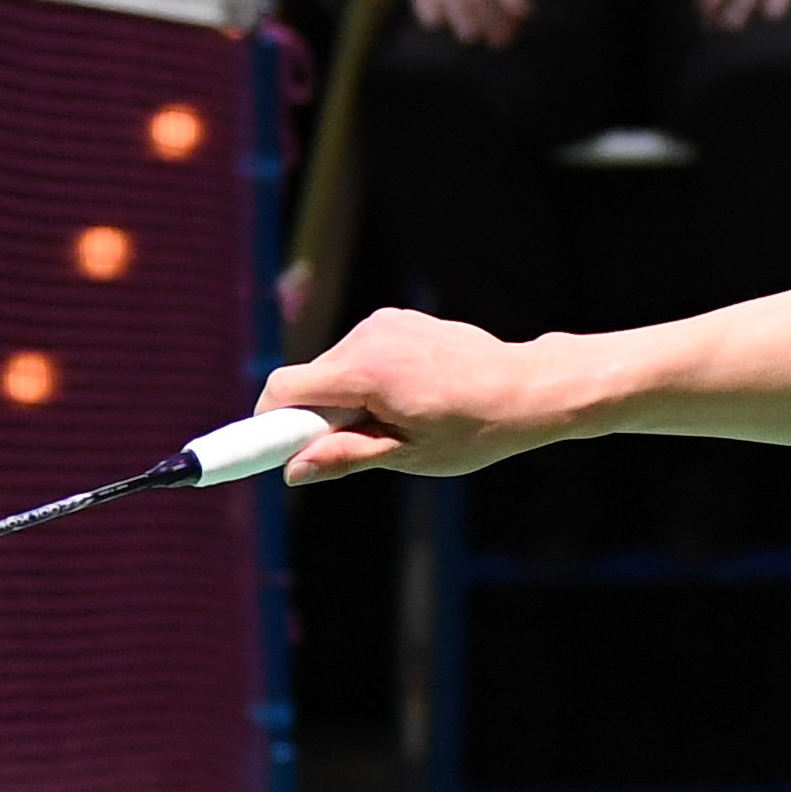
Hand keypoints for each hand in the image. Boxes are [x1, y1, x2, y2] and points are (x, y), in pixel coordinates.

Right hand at [259, 304, 564, 482]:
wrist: (528, 387)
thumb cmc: (475, 428)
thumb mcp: (408, 455)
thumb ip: (346, 457)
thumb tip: (293, 471)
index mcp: (366, 371)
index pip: (284, 389)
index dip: (265, 421)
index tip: (262, 449)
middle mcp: (369, 336)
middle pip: (308, 379)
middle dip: (314, 416)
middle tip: (348, 448)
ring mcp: (385, 323)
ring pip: (335, 367)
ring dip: (345, 398)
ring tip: (395, 422)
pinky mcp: (398, 319)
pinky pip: (360, 354)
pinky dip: (367, 379)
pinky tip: (410, 398)